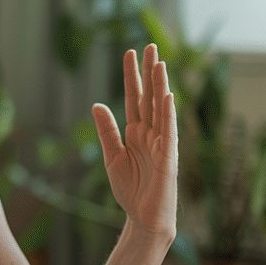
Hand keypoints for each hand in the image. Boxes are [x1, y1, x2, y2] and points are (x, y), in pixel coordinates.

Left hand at [92, 44, 177, 240]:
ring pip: (161, 109)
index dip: (132, 76)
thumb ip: (107, 131)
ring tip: (159, 63)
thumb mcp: (112, 156)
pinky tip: (167, 96)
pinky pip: (169, 132)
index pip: (134, 98)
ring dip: (160, 86)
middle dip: (149, 72)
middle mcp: (151, 133)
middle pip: (149, 97)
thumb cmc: (131, 190)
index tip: (130, 53)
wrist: (142, 218)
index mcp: (136, 132)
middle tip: (150, 46)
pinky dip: (168, 114)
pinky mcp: (168, 157)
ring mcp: (162, 143)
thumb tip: (97, 105)